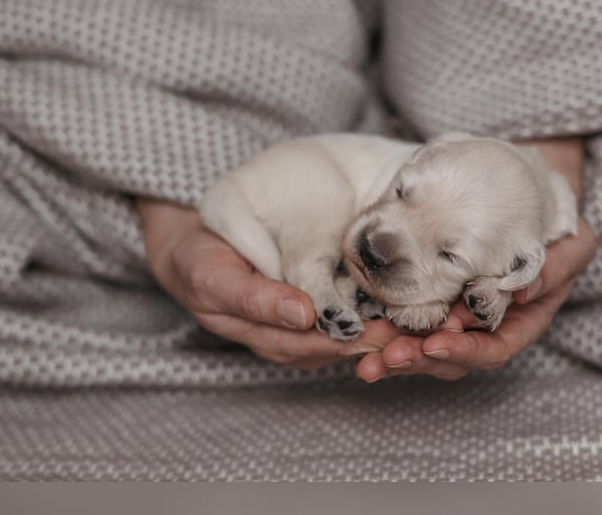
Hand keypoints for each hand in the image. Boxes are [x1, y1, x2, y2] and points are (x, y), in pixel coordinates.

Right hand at [137, 198, 401, 369]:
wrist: (190, 252)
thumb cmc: (199, 265)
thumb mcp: (216, 280)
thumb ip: (255, 299)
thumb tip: (303, 316)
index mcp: (266, 338)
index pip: (316, 347)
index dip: (352, 342)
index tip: (385, 331)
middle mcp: (286, 340)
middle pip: (338, 347)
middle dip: (374, 342)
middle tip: (410, 329)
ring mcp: (297, 328)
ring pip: (344, 339)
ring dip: (377, 334)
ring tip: (410, 322)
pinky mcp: (308, 311)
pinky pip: (342, 319)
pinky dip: (368, 315)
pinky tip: (391, 304)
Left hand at [354, 137, 596, 381]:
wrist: (527, 202)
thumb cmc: (554, 228)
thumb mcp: (572, 245)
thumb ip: (554, 269)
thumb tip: (524, 293)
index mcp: (520, 322)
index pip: (492, 349)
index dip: (464, 352)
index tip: (434, 344)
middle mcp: (483, 327)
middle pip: (449, 357)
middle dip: (415, 360)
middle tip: (383, 357)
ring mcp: (455, 316)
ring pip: (421, 346)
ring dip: (392, 352)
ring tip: (362, 357)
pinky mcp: (430, 298)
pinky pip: (405, 320)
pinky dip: (383, 329)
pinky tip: (357, 334)